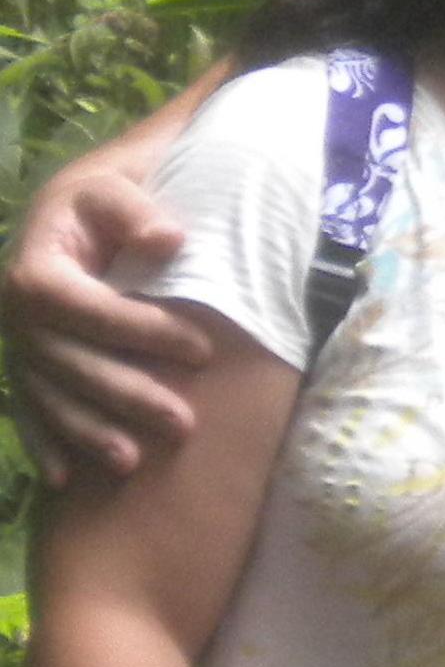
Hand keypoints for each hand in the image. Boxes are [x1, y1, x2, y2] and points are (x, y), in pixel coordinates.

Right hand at [4, 158, 204, 483]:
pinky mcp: (23, 364)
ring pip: (48, 395)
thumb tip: (169, 240)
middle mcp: (14, 312)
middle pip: (67, 362)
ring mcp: (15, 343)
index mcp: (34, 268)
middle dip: (125, 395)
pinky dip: (44, 441)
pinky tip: (64, 478)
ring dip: (86, 432)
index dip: (140, 330)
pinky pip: (26, 408)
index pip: (84, 308)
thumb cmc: (108, 197)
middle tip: (183, 422)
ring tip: (132, 462)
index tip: (203, 348)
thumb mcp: (118, 188)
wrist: (76, 209)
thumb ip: (136, 213)